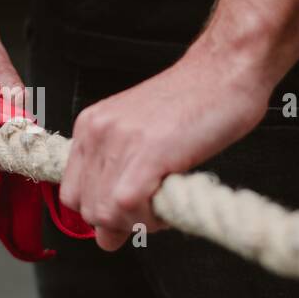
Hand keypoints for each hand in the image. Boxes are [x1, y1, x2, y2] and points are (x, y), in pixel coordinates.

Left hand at [60, 46, 271, 250]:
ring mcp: (118, 141)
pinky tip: (170, 204)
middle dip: (120, 223)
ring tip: (165, 204)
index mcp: (90, 127)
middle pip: (87, 209)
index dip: (102, 213)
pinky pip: (127, 204)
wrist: (226, 68)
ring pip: (104, 213)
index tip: (130, 213)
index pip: (73, 194)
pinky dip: (149, 218)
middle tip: (153, 211)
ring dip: (137, 223)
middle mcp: (96, 132)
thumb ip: (119, 170)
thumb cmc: (196, 100)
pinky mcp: (146, 151)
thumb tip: (108, 229)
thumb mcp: (140, 132)